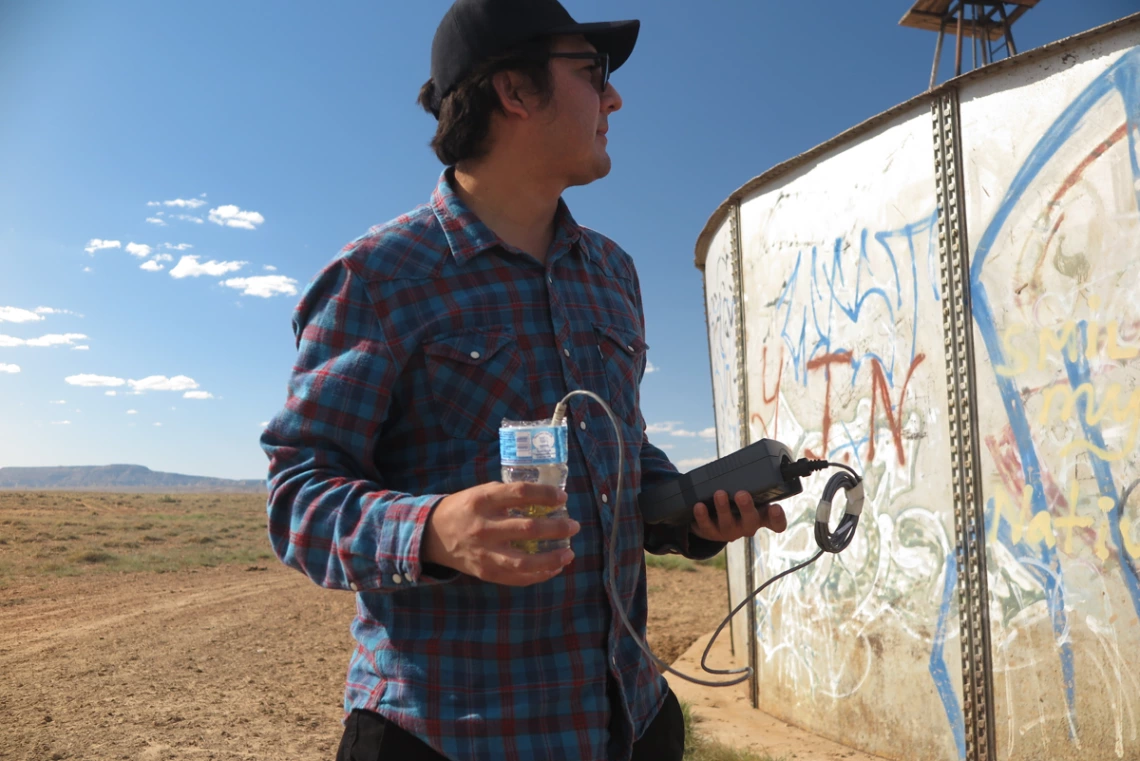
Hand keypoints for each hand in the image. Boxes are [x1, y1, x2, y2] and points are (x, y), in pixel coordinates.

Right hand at [423, 482, 579, 585]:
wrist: (433, 536)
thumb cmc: (464, 509)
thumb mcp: (481, 493)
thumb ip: (508, 495)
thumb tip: (546, 498)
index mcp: (483, 501)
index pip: (520, 494)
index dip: (545, 495)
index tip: (563, 498)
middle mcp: (484, 527)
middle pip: (528, 528)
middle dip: (557, 528)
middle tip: (574, 526)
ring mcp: (485, 553)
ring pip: (524, 562)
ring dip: (552, 559)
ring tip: (569, 553)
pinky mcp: (486, 572)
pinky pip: (517, 578)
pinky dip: (539, 575)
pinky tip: (554, 568)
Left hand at [691, 490, 787, 542]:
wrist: (714, 521)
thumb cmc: (736, 502)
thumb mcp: (748, 494)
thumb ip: (750, 482)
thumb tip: (747, 456)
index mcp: (760, 516)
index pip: (776, 522)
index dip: (778, 518)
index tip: (776, 508)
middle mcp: (747, 526)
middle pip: (751, 521)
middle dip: (746, 508)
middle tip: (741, 494)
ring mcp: (729, 531)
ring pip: (727, 523)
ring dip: (723, 509)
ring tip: (719, 493)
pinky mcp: (711, 532)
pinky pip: (706, 526)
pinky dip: (702, 516)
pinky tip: (699, 506)